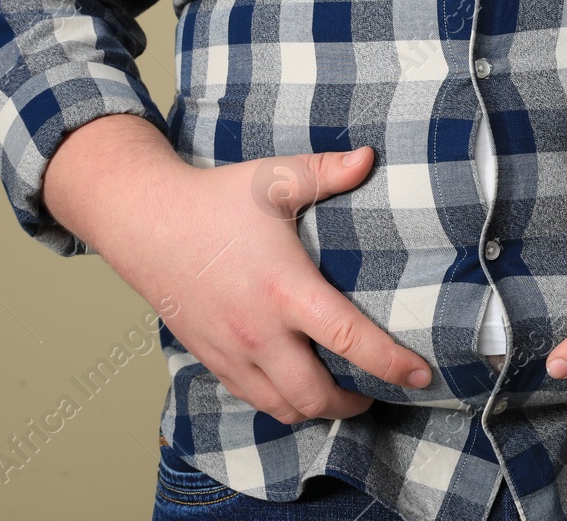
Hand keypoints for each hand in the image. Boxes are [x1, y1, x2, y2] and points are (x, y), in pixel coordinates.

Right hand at [44, 118, 432, 424]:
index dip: (392, 364)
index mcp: (284, 288)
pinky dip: (282, 403)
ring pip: (284, 408)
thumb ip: (326, 172)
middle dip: (356, 403)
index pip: (349, 339)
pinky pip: (254, 399)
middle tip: (380, 390)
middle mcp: (259, 330)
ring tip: (342, 393)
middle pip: (317, 395)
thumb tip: (370, 157)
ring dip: (318, 409)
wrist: (143, 222)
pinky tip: (297, 385)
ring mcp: (232, 351)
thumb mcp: (274, 178)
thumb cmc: (212, 200)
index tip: (422, 374)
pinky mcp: (212, 358)